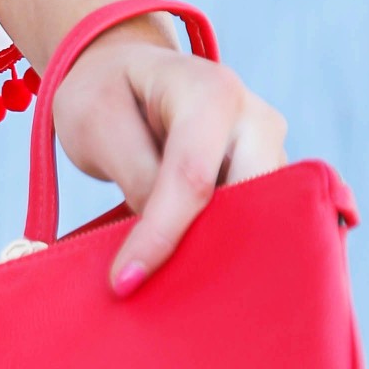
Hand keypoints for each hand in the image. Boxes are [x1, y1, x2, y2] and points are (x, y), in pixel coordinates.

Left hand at [51, 24, 287, 294]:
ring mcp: (269, 148)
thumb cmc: (106, 94)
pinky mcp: (269, 177)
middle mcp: (255, 118)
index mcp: (211, 91)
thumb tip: (174, 244)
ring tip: (182, 288)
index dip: (161, 233)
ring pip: (265, 217)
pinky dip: (232, 246)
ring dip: (227, 253)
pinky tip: (200, 269)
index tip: (124, 280)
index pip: (192, 176)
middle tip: (170, 294)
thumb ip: (136, 179)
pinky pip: (261, 220)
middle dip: (216, 248)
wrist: (124, 74)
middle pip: (251, 201)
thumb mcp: (98, 125)